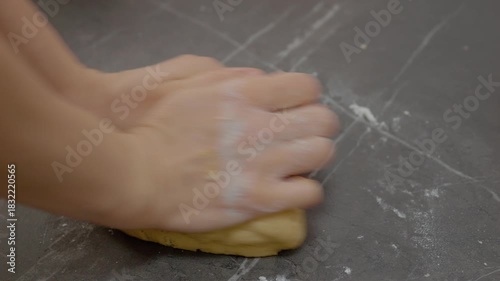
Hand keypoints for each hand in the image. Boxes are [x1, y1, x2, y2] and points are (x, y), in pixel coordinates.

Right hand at [111, 68, 338, 231]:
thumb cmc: (154, 126)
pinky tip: (291, 188)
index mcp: (243, 94)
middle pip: (323, 120)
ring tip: (297, 160)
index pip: (306, 86)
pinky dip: (305, 190)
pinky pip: (309, 193)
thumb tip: (261, 79)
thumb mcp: (186, 83)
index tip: (295, 107)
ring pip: (322, 153)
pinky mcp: (258, 199)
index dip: (305, 97)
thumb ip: (229, 76)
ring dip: (313, 155)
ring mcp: (263, 164)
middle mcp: (260, 126)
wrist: (136, 174)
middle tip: (301, 133)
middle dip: (316, 124)